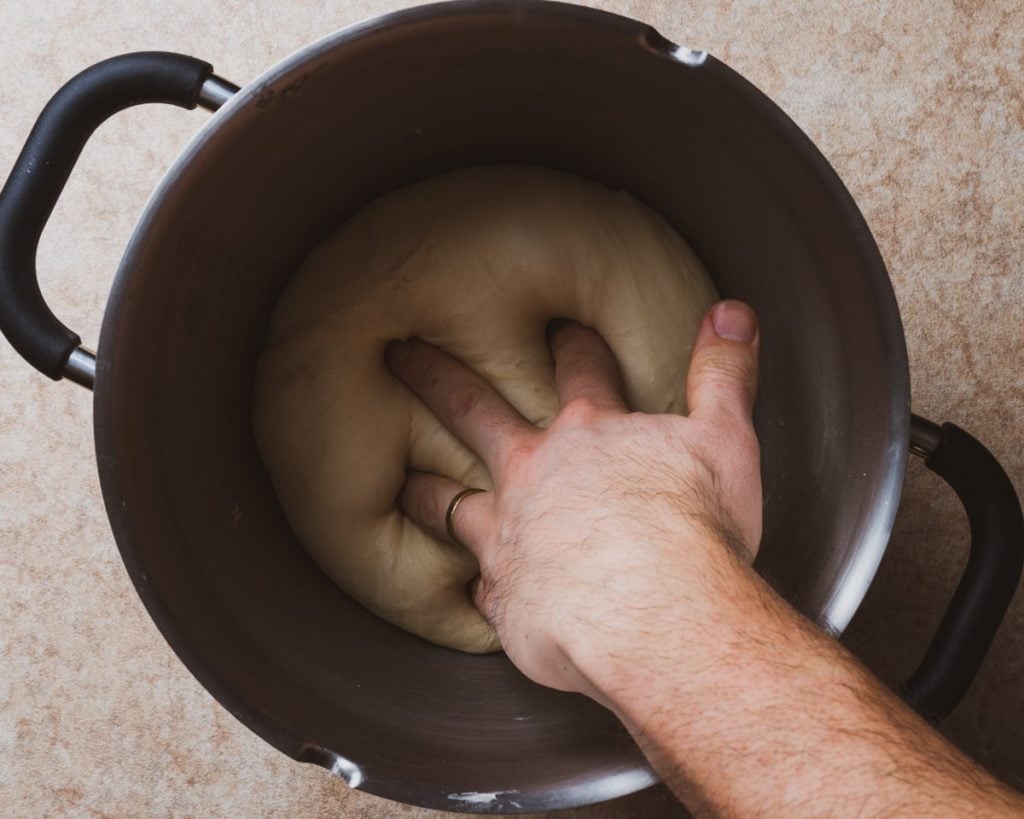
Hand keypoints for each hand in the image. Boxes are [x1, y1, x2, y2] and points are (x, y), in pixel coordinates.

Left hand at [384, 300, 760, 697]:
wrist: (660, 615)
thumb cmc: (697, 528)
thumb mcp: (726, 437)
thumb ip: (724, 373)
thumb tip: (732, 312)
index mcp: (589, 434)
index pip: (578, 371)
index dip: (572, 346)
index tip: (558, 330)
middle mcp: (535, 476)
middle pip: (475, 413)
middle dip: (436, 378)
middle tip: (398, 355)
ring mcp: (511, 538)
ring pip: (451, 503)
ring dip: (427, 491)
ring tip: (405, 486)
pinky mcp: (507, 600)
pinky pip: (480, 590)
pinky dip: (476, 588)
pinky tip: (470, 591)